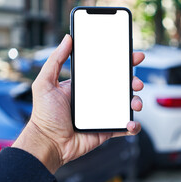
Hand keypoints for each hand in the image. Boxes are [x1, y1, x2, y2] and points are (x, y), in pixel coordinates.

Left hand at [13, 34, 144, 173]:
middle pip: (122, 85)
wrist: (48, 143)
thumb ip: (55, 60)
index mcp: (85, 85)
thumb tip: (67, 38)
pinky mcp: (107, 129)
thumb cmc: (44, 115)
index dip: (122, 62)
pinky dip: (133, 125)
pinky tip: (130, 123)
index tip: (134, 56)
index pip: (107, 69)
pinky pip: (125, 126)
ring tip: (135, 103)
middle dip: (134, 81)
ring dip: (136, 101)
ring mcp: (103, 113)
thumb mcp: (45, 83)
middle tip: (136, 82)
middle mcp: (97, 97)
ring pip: (127, 104)